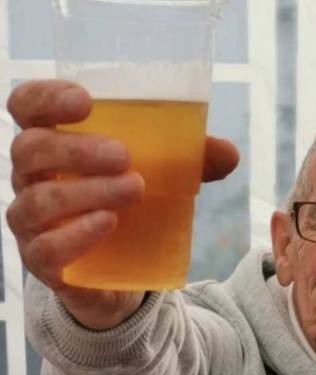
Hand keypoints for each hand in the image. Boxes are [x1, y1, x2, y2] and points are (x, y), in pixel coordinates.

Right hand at [6, 80, 239, 330]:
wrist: (116, 276)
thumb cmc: (127, 207)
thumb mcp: (159, 178)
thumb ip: (190, 162)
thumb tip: (229, 154)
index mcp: (50, 141)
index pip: (26, 106)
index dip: (46, 98)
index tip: (85, 102)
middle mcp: (30, 177)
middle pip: (31, 149)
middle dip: (77, 149)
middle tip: (124, 157)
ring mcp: (30, 221)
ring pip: (40, 199)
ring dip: (87, 191)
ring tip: (133, 190)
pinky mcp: (41, 260)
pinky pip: (47, 247)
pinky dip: (77, 234)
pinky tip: (107, 224)